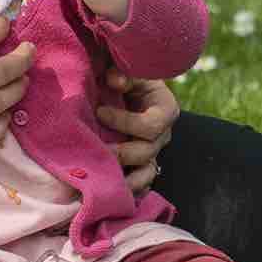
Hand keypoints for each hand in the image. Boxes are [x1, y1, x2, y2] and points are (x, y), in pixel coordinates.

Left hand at [95, 68, 178, 194]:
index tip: (99, 111)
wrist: (127, 89)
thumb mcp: (131, 68)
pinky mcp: (141, 164)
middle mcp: (162, 135)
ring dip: (126, 180)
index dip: (126, 121)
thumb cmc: (129, 75)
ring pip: (146, 174)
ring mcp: (152, 152)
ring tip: (105, 182)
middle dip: (121, 153)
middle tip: (96, 151)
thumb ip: (124, 72)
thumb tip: (114, 80)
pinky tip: (111, 193)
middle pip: (147, 152)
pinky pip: (140, 183)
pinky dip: (128, 191)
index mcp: (165, 110)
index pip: (151, 125)